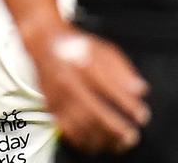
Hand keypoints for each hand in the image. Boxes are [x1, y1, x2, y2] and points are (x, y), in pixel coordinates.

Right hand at [28, 26, 149, 153]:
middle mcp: (67, 80)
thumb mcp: (104, 50)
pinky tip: (95, 143)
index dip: (128, 106)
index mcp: (82, 64)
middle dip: (115, 129)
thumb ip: (122, 69)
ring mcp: (57, 94)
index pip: (109, 89)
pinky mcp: (50, 105)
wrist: (44, 43)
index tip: (142, 115)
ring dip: (100, 138)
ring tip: (117, 144)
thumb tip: (139, 91)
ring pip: (79, 125)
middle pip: (93, 111)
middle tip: (131, 136)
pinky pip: (66, 128)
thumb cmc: (78, 47)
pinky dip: (82, 140)